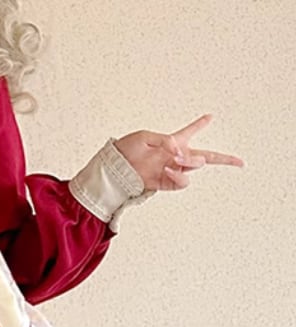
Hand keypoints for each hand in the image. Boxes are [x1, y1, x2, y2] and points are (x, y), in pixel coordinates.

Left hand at [114, 115, 243, 191]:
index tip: (210, 116)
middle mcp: (175, 157)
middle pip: (205, 157)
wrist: (114, 169)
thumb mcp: (145, 137)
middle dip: (224, 159)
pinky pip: (182, 181)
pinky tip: (170, 169)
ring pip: (195, 168)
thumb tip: (179, 152)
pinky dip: (179, 175)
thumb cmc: (126, 151)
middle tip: (239, 161)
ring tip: (177, 159)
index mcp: (172, 142)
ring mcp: (172, 170)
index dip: (200, 124)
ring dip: (191, 162)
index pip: (190, 132)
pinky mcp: (166, 183)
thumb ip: (165, 141)